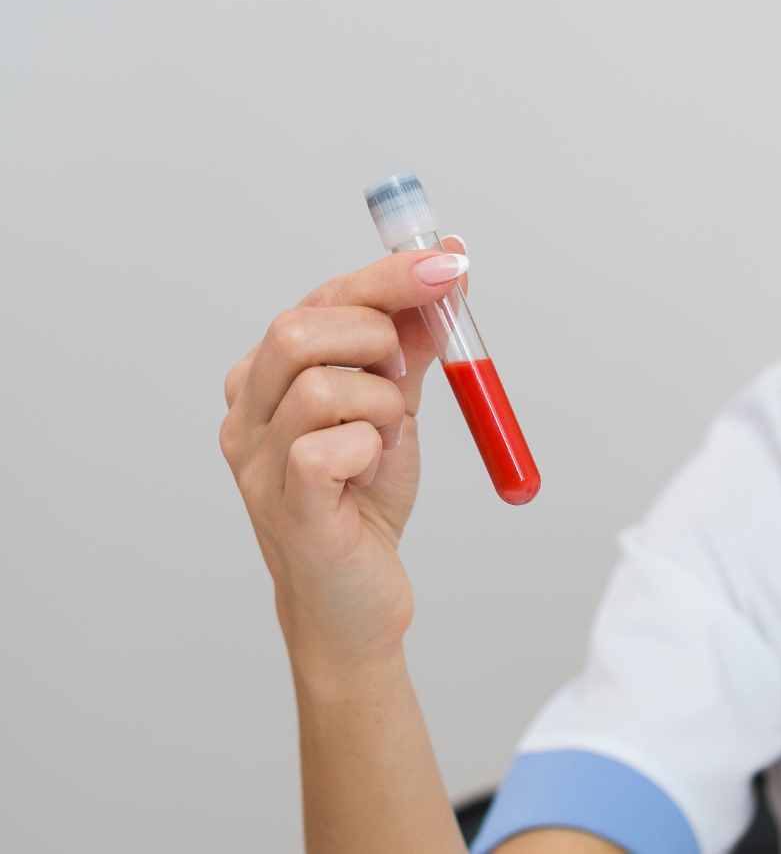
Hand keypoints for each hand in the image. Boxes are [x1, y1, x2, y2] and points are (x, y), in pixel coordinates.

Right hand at [218, 237, 469, 679]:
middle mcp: (247, 414)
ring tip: (386, 441)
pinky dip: (371, 447)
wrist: (356, 601)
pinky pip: (328, 446)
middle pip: (298, 328)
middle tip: (405, 379)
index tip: (449, 264)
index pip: (318, 300)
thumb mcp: (393, 409)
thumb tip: (446, 267)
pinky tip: (371, 471)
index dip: (387, 276)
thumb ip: (410, 344)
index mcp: (267, 380)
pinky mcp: (287, 506)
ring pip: (320, 384)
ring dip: (381, 405)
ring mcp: (257, 462)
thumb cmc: (363, 501)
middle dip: (377, 337)